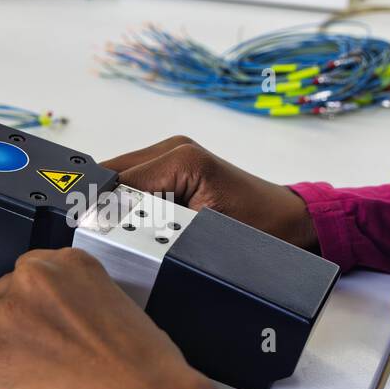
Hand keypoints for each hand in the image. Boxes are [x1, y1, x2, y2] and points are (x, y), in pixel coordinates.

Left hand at [0, 248, 213, 388]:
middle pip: (0, 293)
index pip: (29, 272)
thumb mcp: (119, 308)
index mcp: (68, 265)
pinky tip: (23, 387)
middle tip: (37, 348)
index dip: (34, 300)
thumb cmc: (143, 367)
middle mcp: (33, 282)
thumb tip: (61, 319)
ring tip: (24, 367)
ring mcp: (7, 317)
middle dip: (14, 319)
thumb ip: (80, 302)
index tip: (40, 316)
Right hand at [102, 136, 317, 250]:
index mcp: (181, 157)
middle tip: (114, 240)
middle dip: (107, 207)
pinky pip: (135, 184)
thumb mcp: (203, 233)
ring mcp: (172, 154)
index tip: (101, 239)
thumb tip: (113, 226)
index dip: (104, 212)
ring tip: (134, 233)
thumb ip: (156, 224)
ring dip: (118, 207)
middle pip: (112, 176)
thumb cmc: (260, 230)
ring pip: (119, 180)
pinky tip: (145, 224)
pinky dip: (132, 205)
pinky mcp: (173, 167)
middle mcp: (173, 148)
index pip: (116, 183)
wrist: (288, 223)